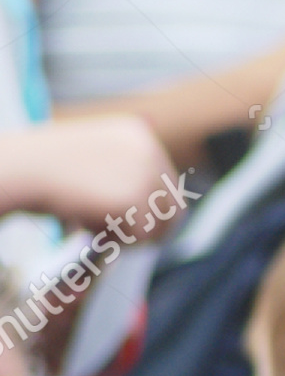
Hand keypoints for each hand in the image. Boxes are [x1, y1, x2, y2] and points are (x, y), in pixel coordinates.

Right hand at [2, 115, 173, 230]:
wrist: (20, 168)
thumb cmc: (42, 168)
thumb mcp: (91, 159)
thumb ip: (121, 176)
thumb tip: (152, 214)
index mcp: (138, 135)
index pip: (167, 182)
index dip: (154, 210)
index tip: (139, 225)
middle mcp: (149, 151)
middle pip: (173, 206)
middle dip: (151, 228)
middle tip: (126, 240)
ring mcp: (145, 174)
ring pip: (157, 224)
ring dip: (130, 235)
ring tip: (93, 225)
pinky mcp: (135, 199)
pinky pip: (140, 236)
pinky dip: (116, 240)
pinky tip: (87, 224)